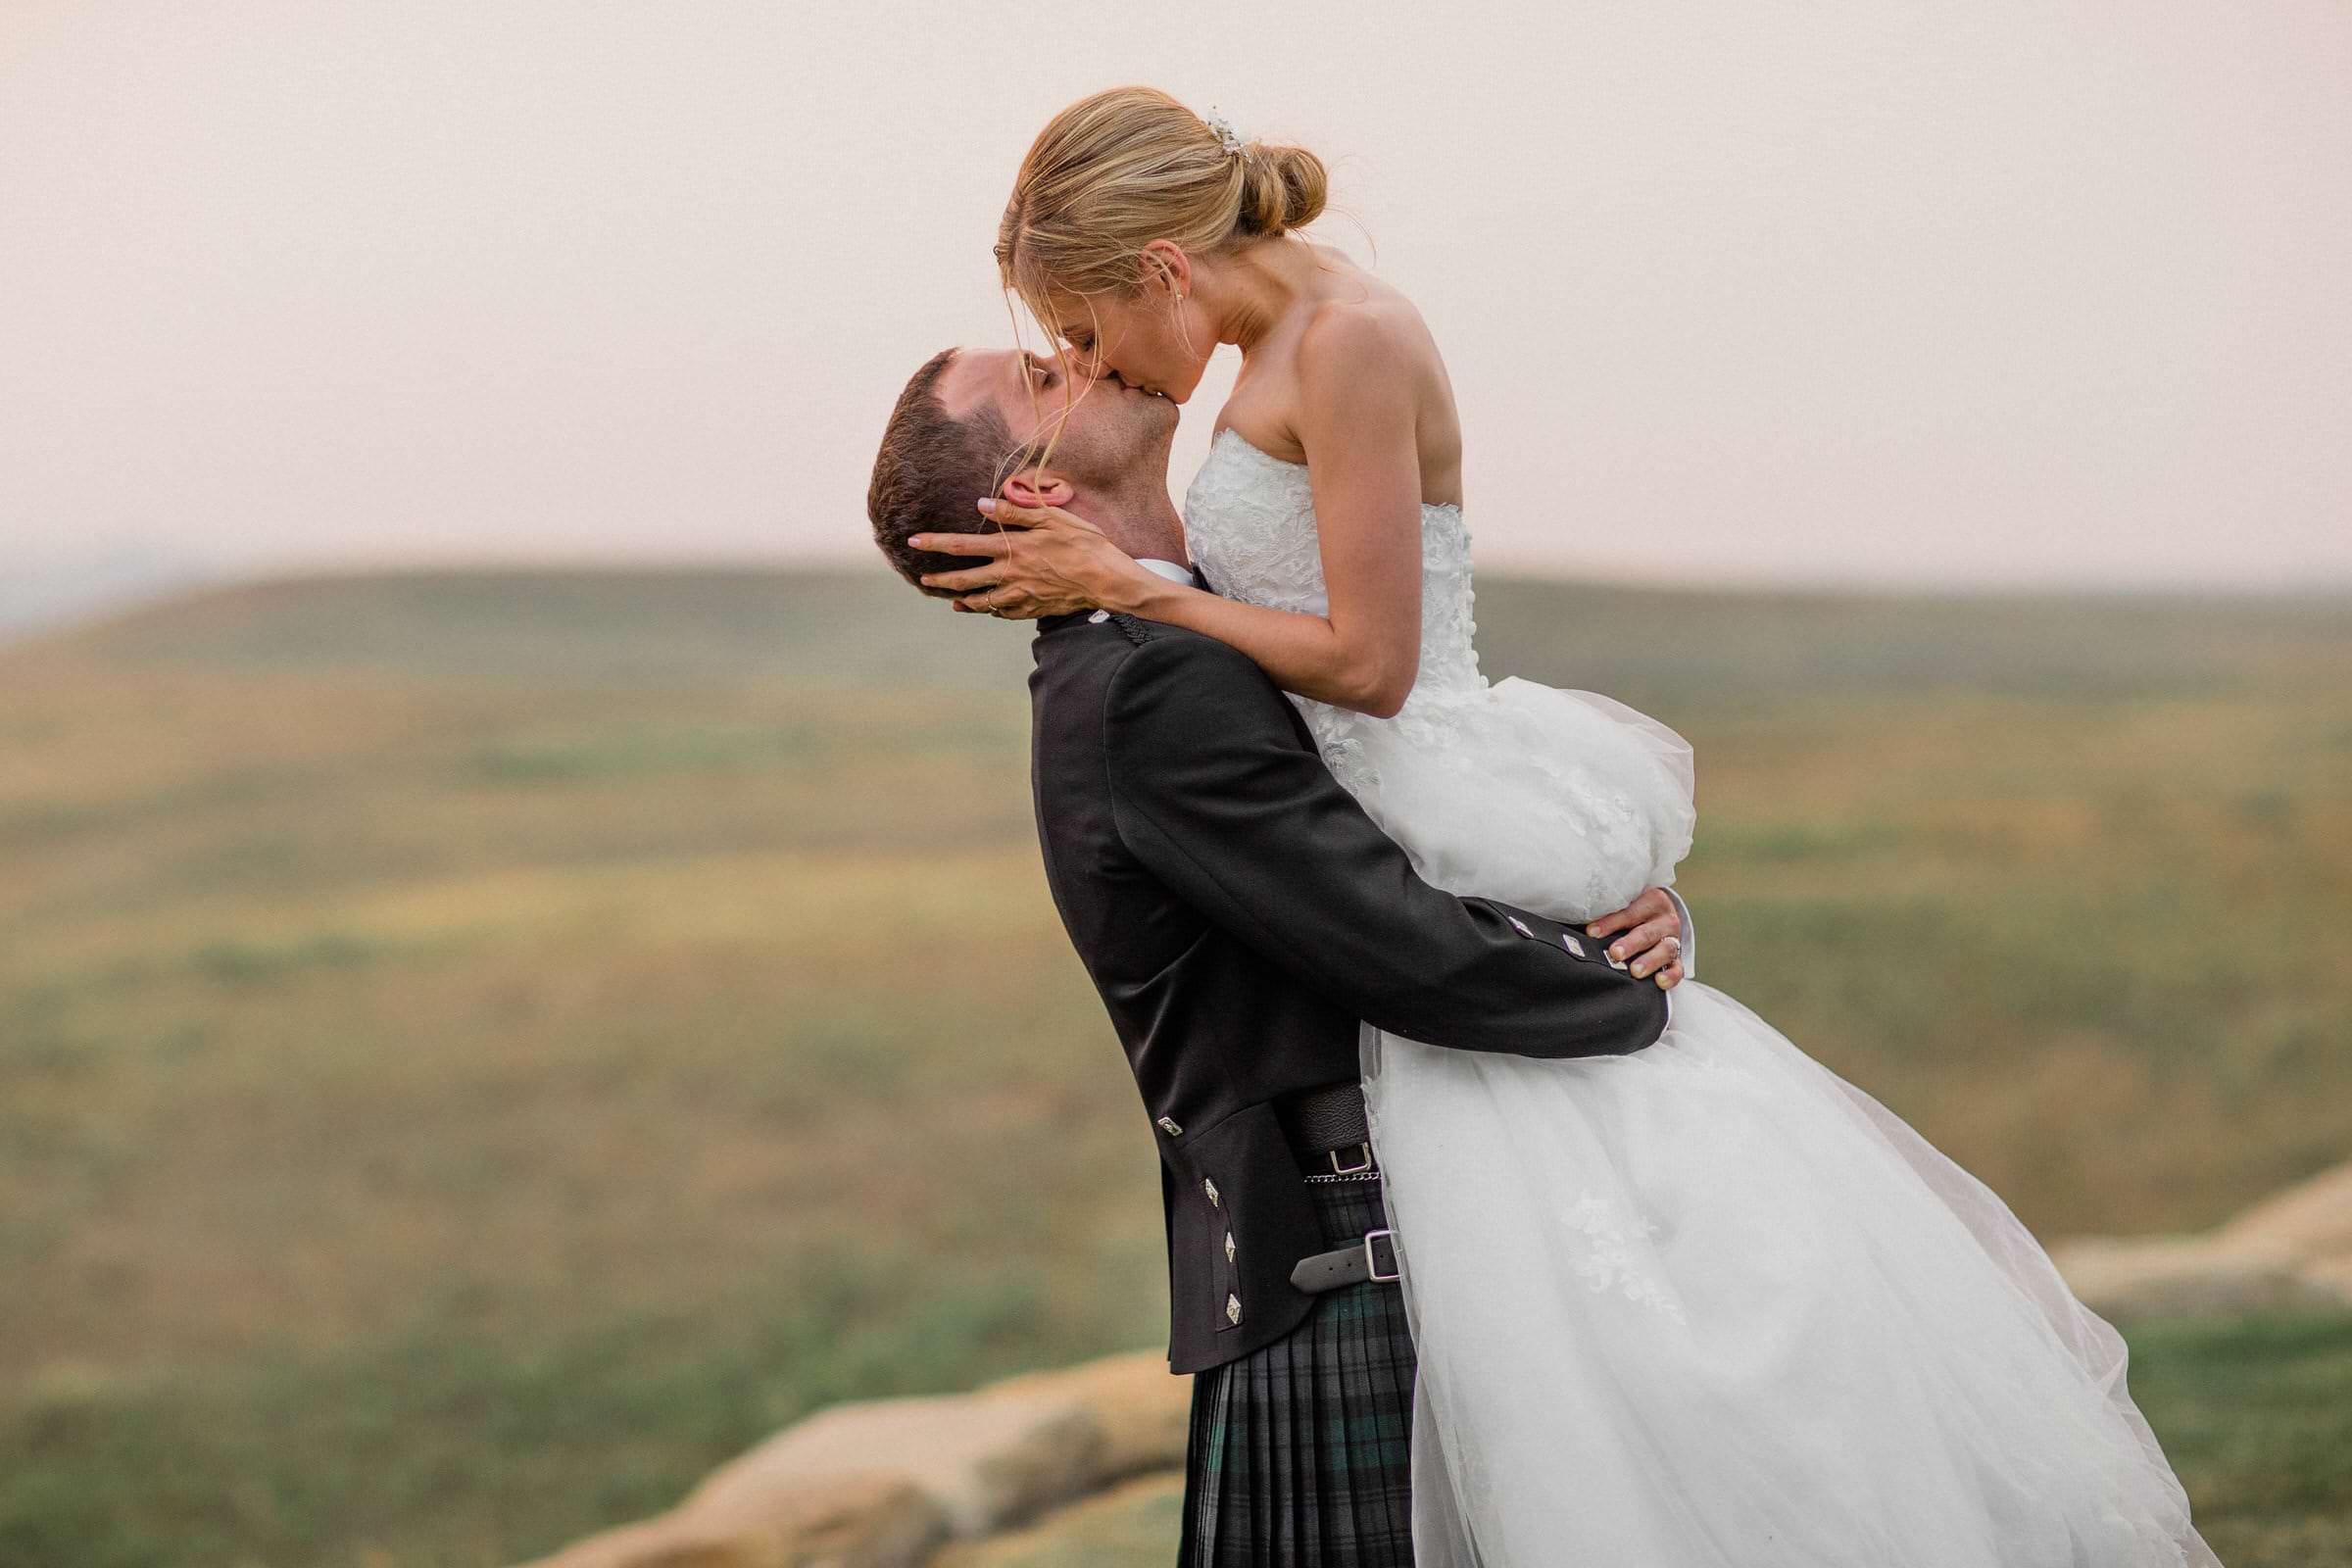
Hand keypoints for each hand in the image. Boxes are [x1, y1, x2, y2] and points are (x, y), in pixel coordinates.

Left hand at [909, 499, 1159, 619]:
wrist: (1107, 580)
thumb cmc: (1084, 544)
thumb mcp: (1052, 518)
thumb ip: (1014, 512)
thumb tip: (981, 505)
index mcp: (1011, 548)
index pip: (962, 546)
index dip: (935, 543)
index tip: (914, 541)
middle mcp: (1010, 575)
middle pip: (965, 580)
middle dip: (941, 581)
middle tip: (924, 581)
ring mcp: (1020, 596)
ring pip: (982, 602)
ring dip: (963, 600)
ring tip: (952, 600)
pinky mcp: (1033, 609)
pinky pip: (1003, 613)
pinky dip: (990, 611)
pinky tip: (986, 608)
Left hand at [1584, 886, 1685, 989]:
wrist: (1662, 914)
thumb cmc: (1634, 911)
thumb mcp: (1626, 904)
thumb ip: (1609, 913)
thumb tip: (1581, 928)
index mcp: (1651, 901)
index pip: (1630, 912)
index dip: (1610, 922)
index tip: (1591, 932)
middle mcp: (1665, 920)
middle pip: (1648, 932)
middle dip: (1631, 943)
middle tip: (1615, 953)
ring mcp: (1674, 939)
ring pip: (1665, 949)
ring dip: (1650, 961)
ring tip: (1635, 971)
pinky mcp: (1678, 958)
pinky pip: (1679, 968)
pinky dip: (1671, 976)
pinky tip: (1659, 982)